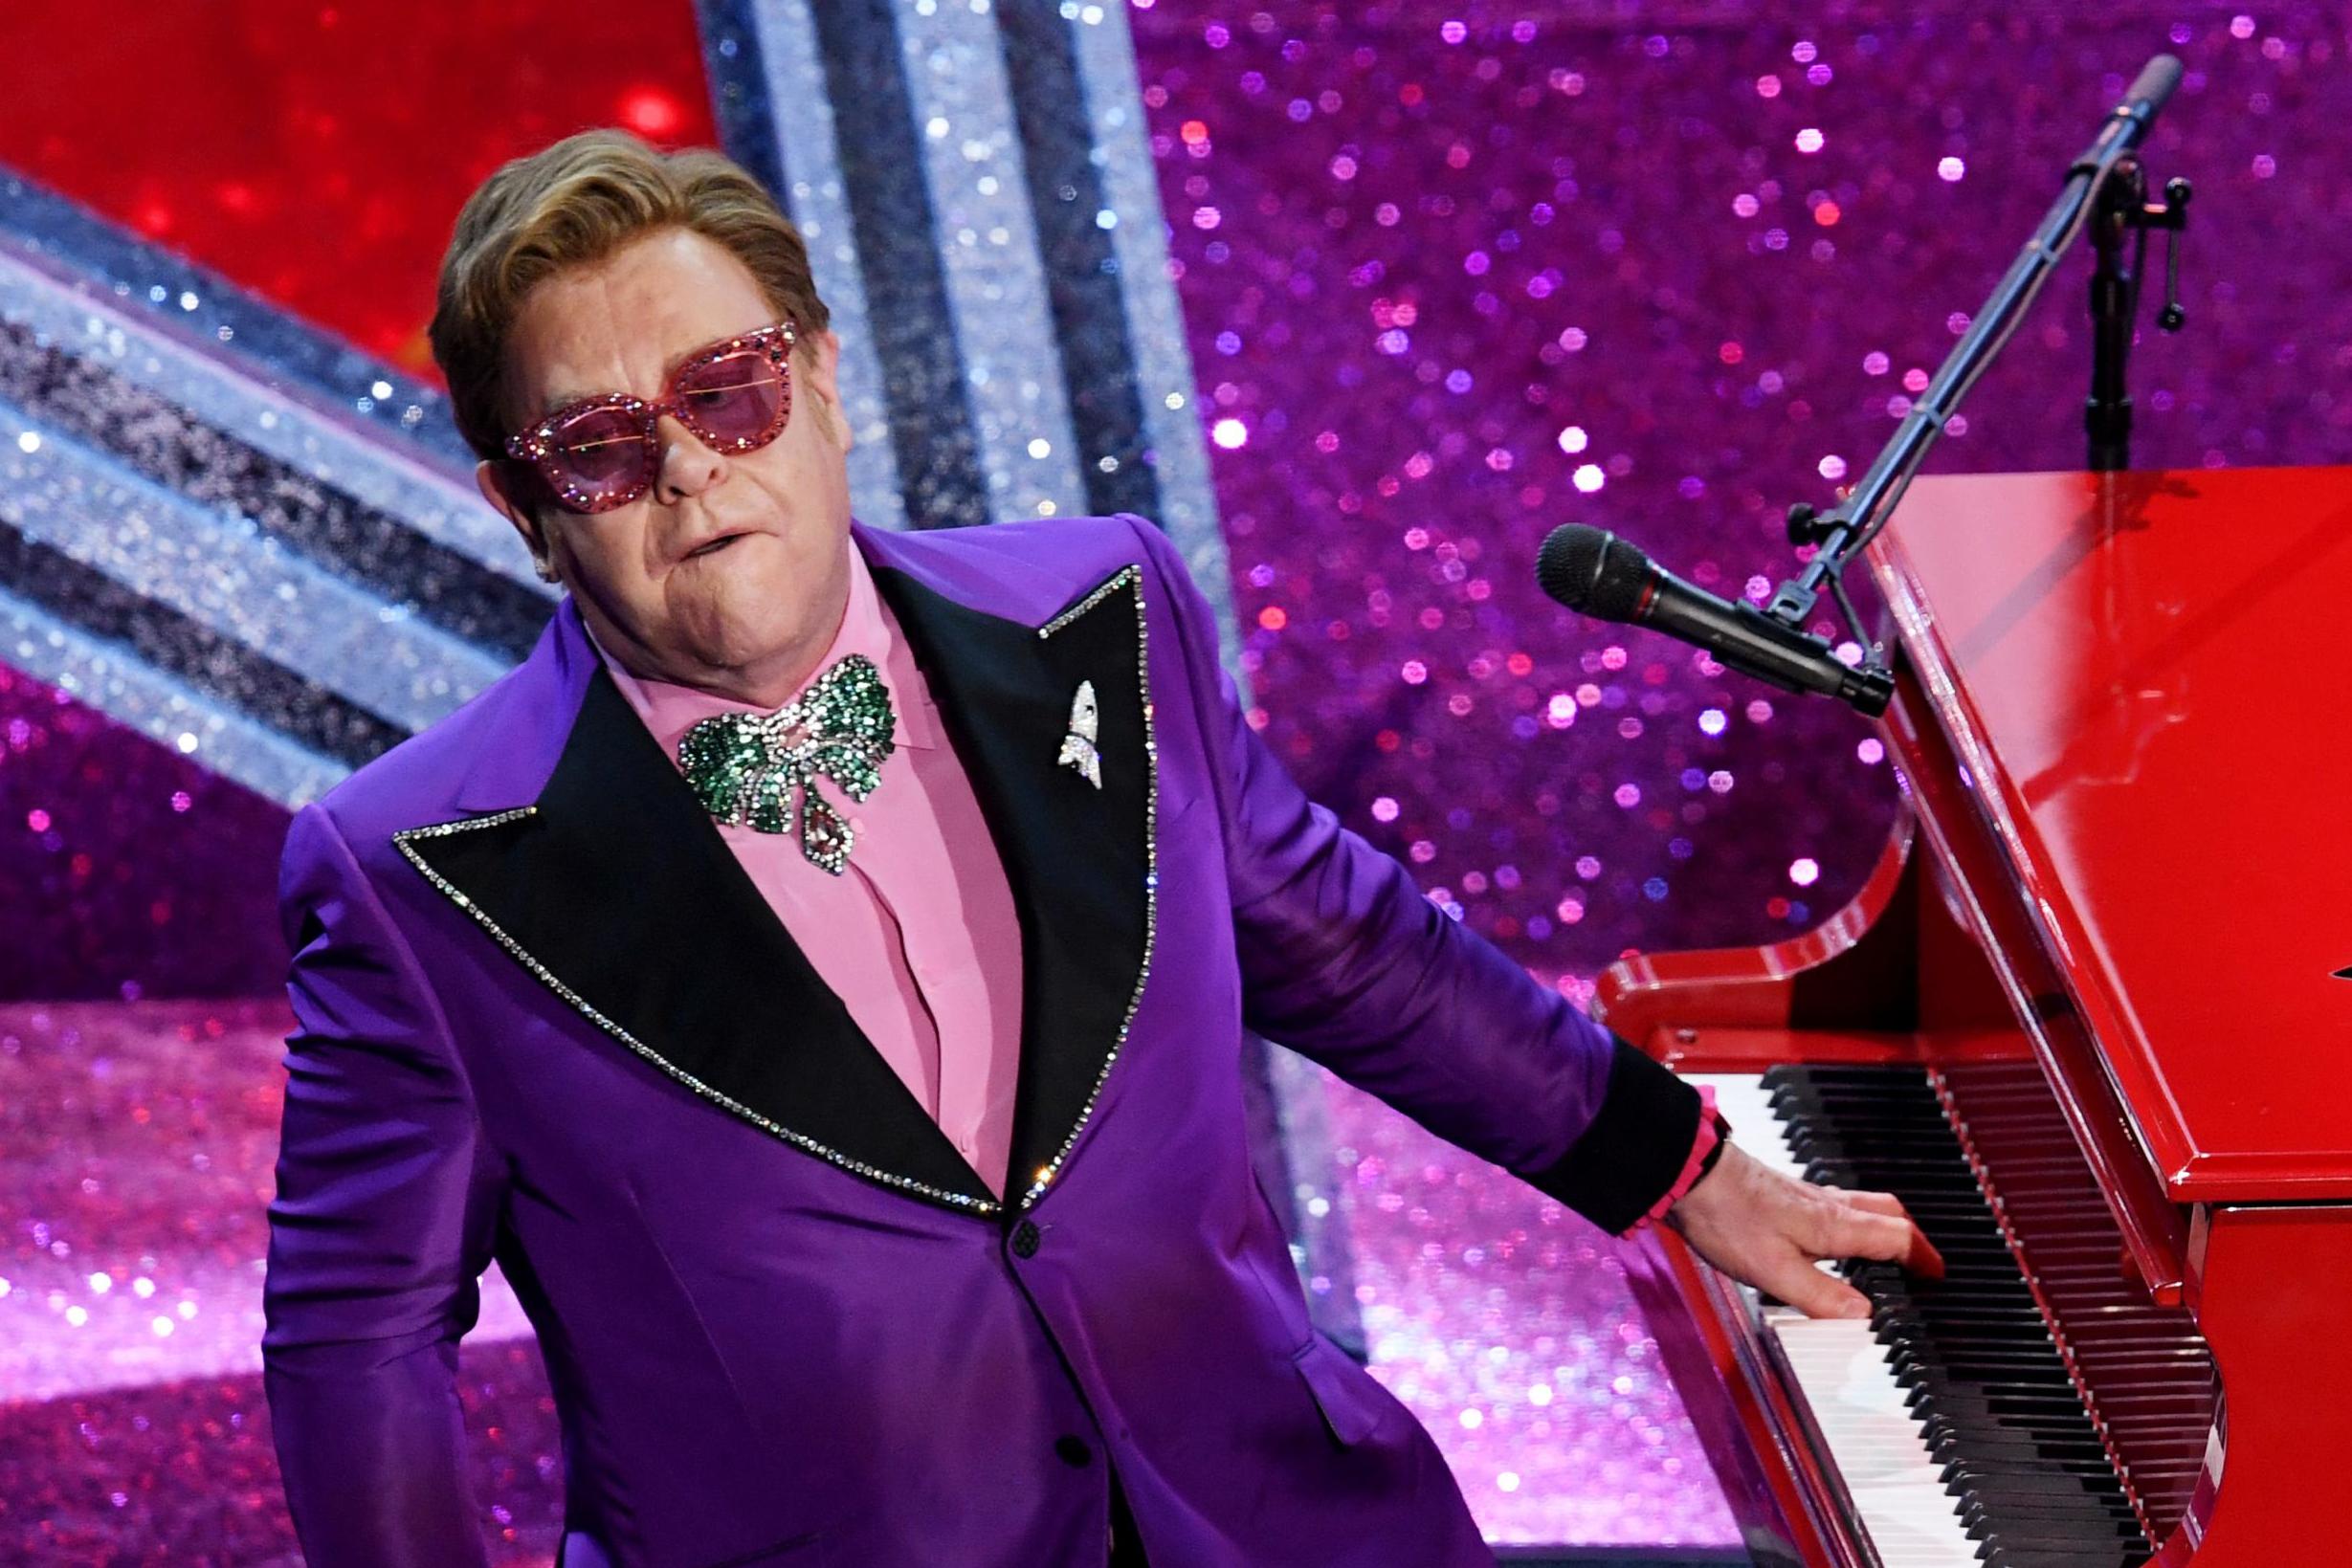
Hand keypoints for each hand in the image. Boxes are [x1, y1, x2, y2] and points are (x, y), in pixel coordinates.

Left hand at [1665, 1141, 1944, 1318]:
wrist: (1686, 1173)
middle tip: (1920, 1263)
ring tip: (1883, 1257)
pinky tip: (1827, 1243)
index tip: (1937, 1277)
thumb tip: (1864, 1314)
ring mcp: (1804, 1196)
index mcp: (1834, 1224)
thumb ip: (1821, 1296)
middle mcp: (1827, 1205)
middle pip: (1887, 1213)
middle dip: (1910, 1238)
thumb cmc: (1726, 1216)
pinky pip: (1832, 1208)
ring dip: (1879, 1230)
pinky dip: (1848, 1226)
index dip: (1922, 1259)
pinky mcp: (1782, 1195)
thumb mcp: (1775, 1271)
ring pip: (1860, 1208)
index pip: (1897, 1237)